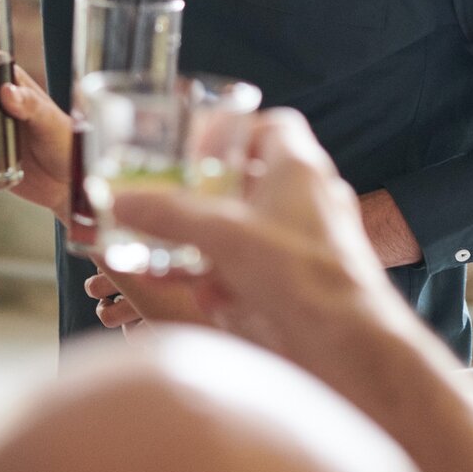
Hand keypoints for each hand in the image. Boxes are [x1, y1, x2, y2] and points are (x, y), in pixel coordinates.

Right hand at [106, 109, 417, 367]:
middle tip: (176, 204)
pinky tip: (208, 296)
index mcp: (300, 169)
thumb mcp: (222, 236)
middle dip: (211, 195)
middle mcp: (313, 198)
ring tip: (179, 257)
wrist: (352, 345)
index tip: (198, 149)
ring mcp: (314, 239)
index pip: (272, 126)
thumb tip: (120, 202)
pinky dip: (232, 274)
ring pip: (256, 226)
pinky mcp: (310, 278)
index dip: (233, 130)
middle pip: (256, 178)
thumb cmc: (303, 276)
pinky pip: (264, 264)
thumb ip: (169, 216)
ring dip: (215, 240)